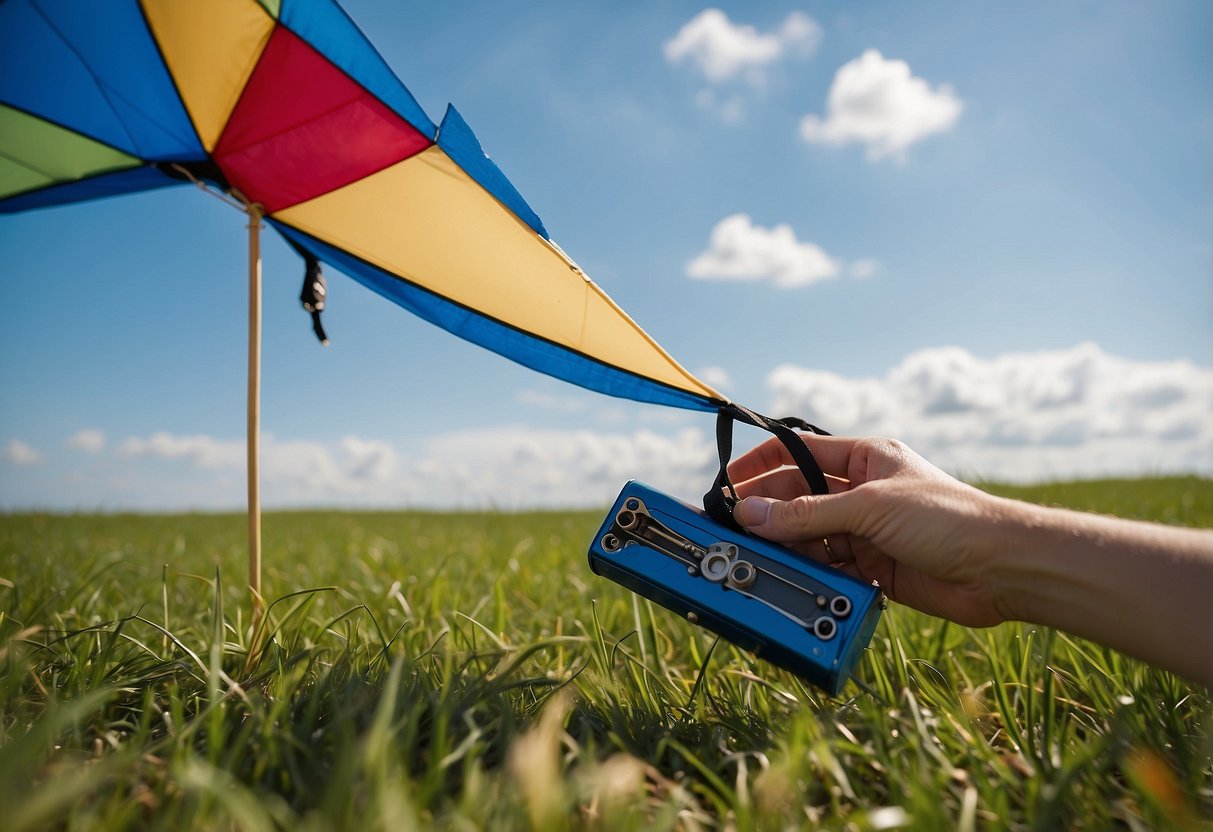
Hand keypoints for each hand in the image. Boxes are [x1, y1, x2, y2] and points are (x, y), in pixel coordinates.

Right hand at [729, 435, 1008, 626]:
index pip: (799, 453)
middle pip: (799, 498)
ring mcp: (867, 531)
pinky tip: (792, 580)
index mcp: (865, 458)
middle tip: (733, 528)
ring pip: (810, 537)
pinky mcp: (875, 569)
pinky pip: (828, 569)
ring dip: (786, 547)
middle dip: (767, 511)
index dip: (760, 465)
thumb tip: (752, 514)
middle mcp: (863, 492)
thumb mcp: (870, 507)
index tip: (727, 483)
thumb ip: (808, 514)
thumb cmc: (948, 519)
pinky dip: (810, 575)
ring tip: (756, 557)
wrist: (1001, 569)